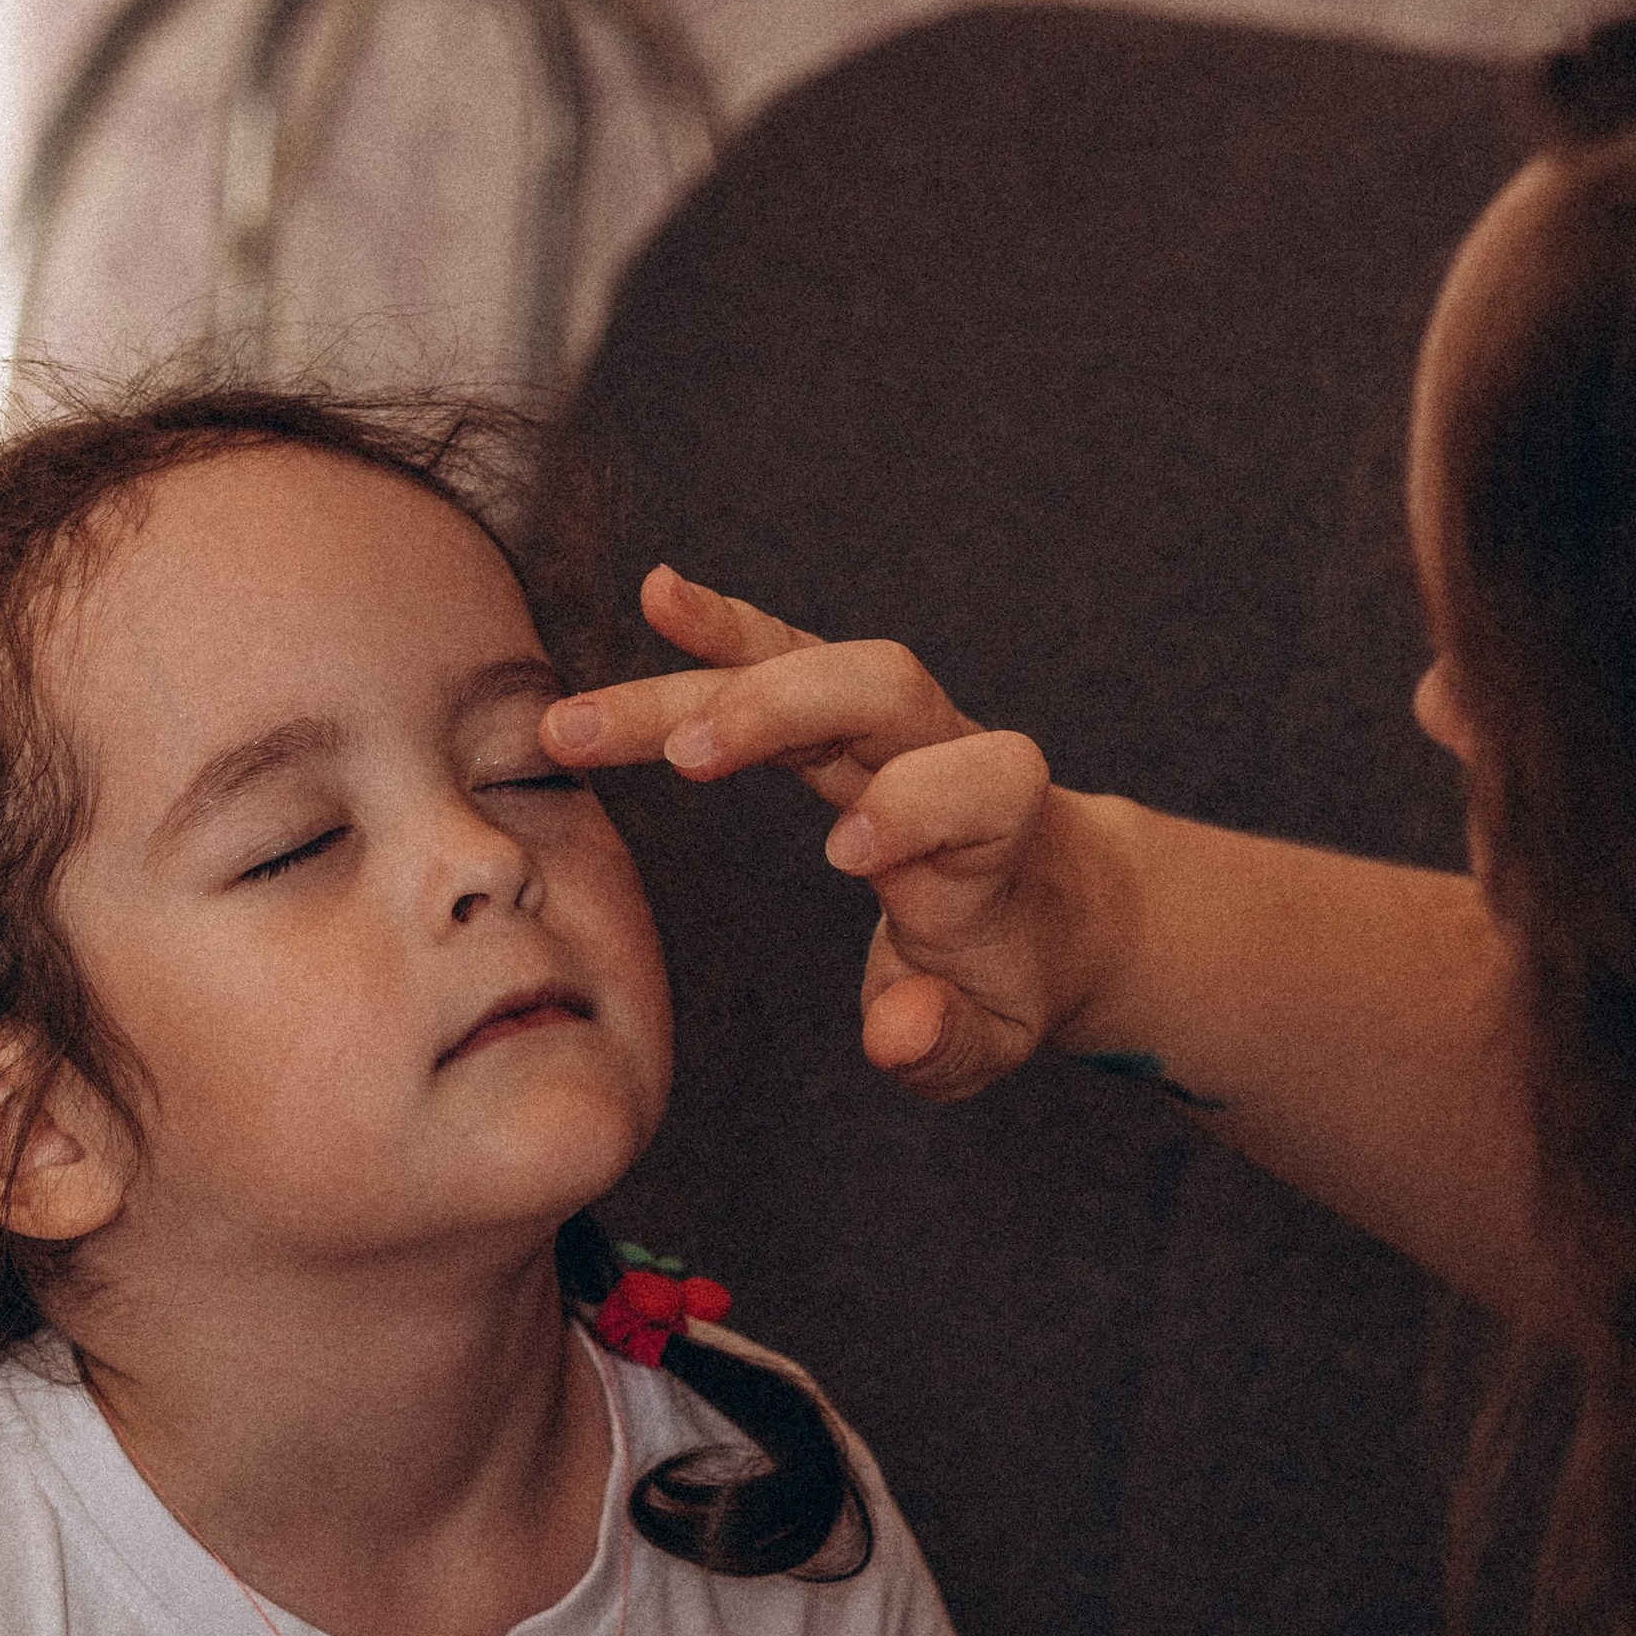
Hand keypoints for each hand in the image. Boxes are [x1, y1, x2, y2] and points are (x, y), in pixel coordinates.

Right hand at [540, 568, 1113, 1102]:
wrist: (1052, 903)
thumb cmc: (1009, 977)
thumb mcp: (991, 1038)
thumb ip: (947, 1040)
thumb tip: (896, 1028)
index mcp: (993, 846)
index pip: (982, 786)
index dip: (921, 804)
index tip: (846, 853)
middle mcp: (950, 756)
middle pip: (882, 691)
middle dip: (782, 709)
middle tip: (682, 758)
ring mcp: (897, 724)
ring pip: (809, 667)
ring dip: (701, 684)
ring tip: (584, 716)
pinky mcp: (844, 712)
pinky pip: (785, 653)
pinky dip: (724, 631)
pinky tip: (660, 595)